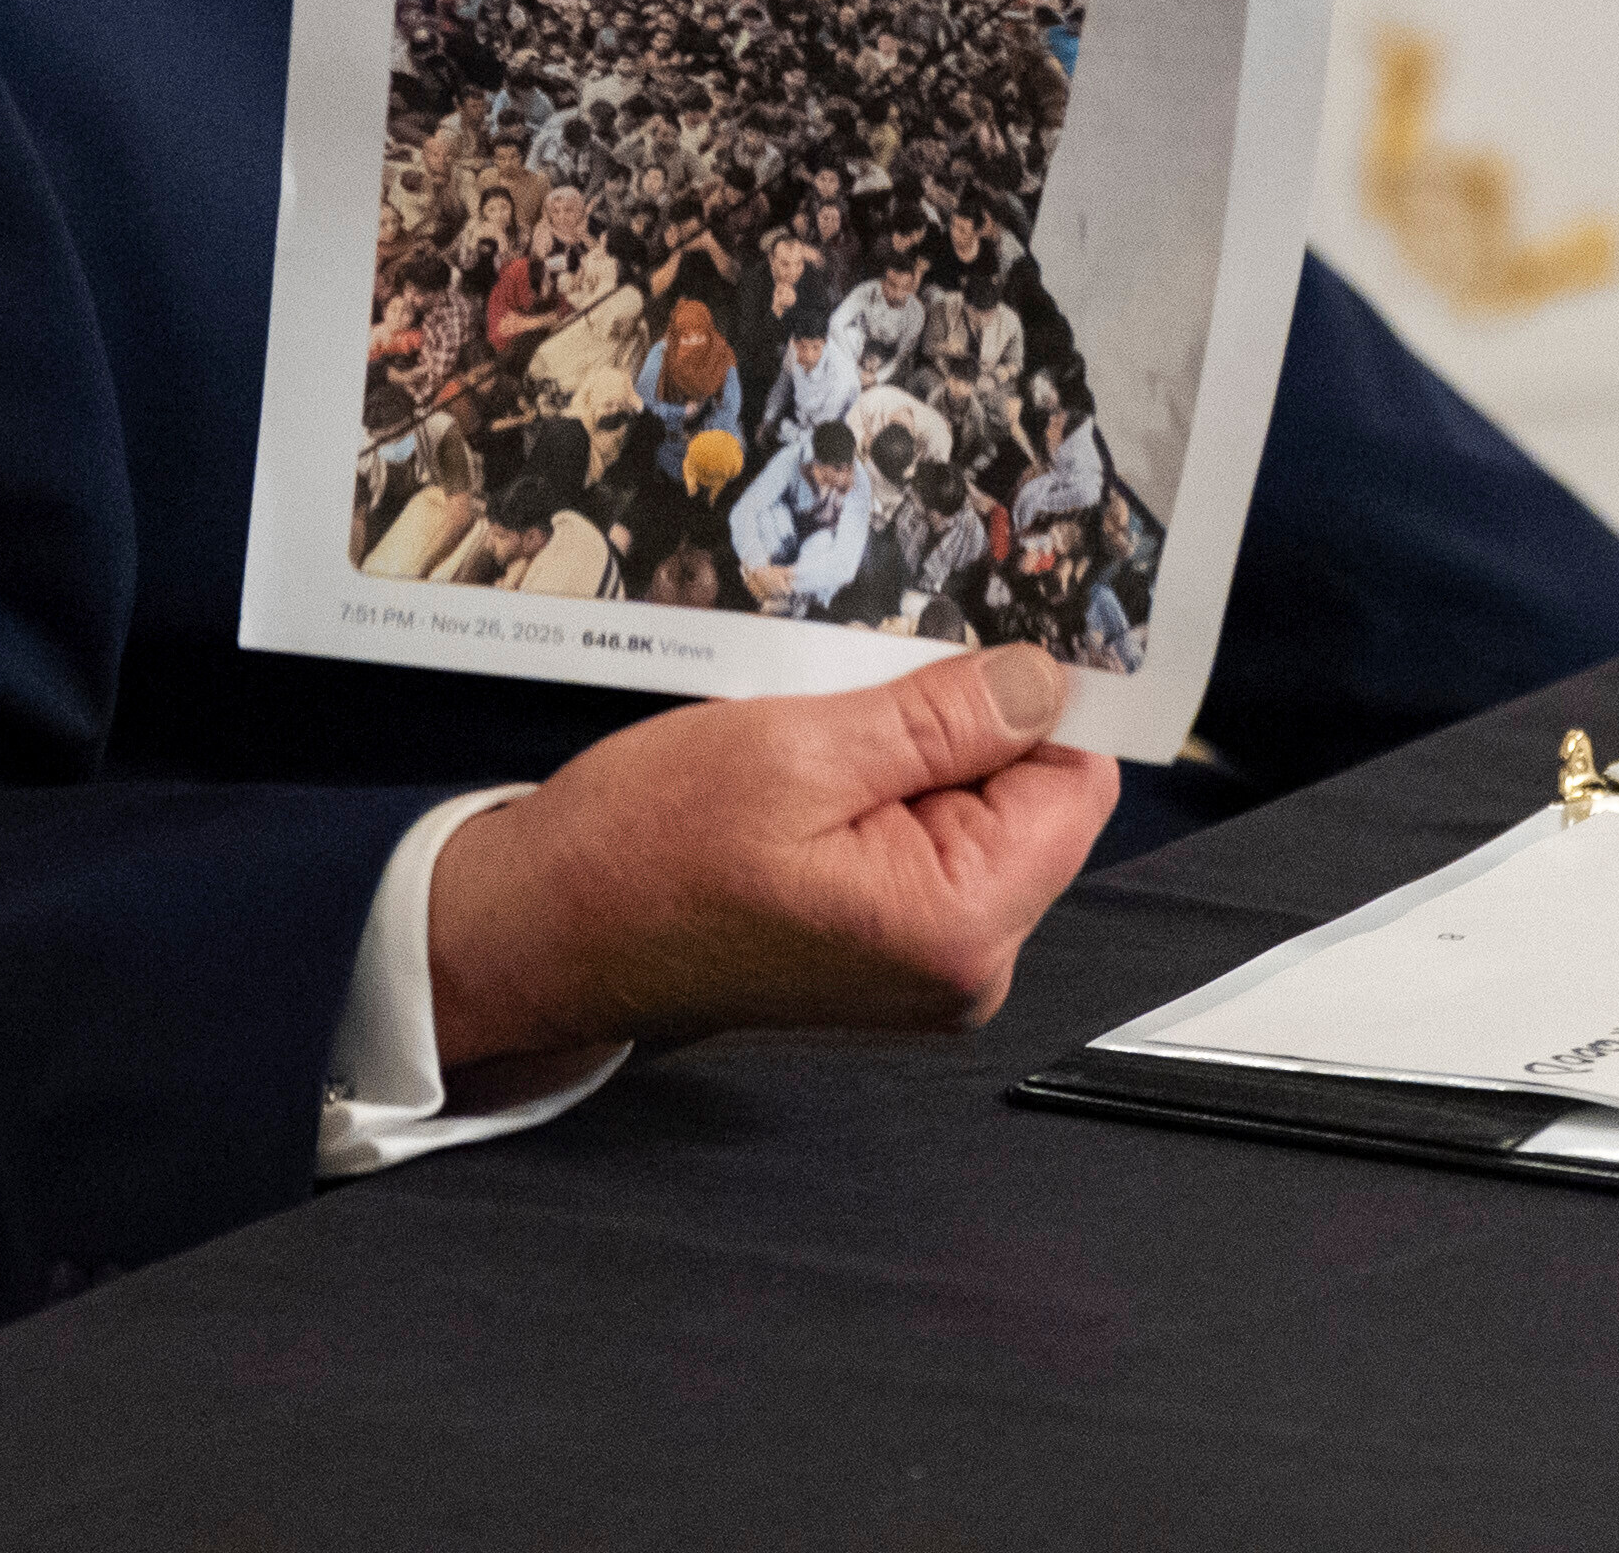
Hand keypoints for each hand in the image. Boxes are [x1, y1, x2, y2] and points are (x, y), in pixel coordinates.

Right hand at [423, 644, 1115, 1072]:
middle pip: (1027, 797)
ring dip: (903, 758)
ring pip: (970, 812)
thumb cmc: (643, 853)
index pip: (1073, 780)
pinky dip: (875, 793)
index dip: (1024, 702)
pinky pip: (922, 842)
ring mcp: (923, 968)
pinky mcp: (883, 952)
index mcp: (960, 925)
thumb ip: (941, 719)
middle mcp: (963, 966)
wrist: (544, 931)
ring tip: (808, 748)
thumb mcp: (794, 750)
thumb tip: (1045, 681)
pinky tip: (801, 785)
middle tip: (844, 704)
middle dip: (952, 730)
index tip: (953, 650)